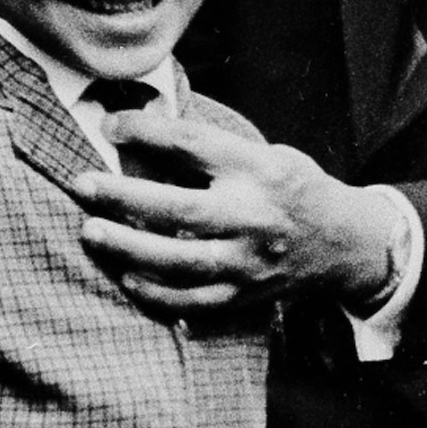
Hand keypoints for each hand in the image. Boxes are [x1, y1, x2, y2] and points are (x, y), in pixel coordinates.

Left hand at [70, 119, 397, 321]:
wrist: (343, 243)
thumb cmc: (293, 190)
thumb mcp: (263, 153)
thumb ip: (208, 147)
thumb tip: (137, 130)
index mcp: (260, 171)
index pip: (196, 145)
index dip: (148, 133)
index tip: (110, 127)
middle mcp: (256, 217)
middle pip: (181, 208)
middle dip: (125, 198)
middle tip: (83, 186)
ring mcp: (251, 262)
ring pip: (183, 261)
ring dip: (131, 248)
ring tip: (92, 233)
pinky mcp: (246, 294)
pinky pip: (196, 300)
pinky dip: (158, 293)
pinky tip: (129, 278)